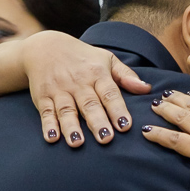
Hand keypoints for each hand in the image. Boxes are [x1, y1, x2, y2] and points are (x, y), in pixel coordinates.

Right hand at [20, 31, 150, 147]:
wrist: (45, 47)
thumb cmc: (82, 58)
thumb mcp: (106, 59)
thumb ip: (126, 76)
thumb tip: (146, 89)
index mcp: (97, 73)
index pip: (109, 93)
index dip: (117, 110)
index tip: (125, 125)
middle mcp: (78, 82)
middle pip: (89, 104)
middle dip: (97, 122)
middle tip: (106, 139)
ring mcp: (59, 90)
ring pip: (67, 110)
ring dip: (71, 127)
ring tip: (77, 143)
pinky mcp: (42, 97)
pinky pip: (46, 112)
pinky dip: (48, 125)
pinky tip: (52, 138)